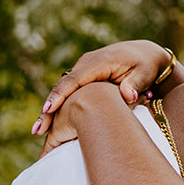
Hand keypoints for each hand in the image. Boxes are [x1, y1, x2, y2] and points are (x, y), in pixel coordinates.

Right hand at [31, 42, 182, 137]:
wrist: (144, 53)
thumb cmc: (146, 65)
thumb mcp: (144, 74)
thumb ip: (134, 84)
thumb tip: (127, 95)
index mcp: (99, 62)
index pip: (75, 80)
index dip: (60, 95)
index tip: (49, 110)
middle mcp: (86, 64)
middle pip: (62, 87)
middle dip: (49, 108)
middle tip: (37, 130)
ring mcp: (82, 69)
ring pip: (62, 91)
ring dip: (50, 111)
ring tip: (38, 132)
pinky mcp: (83, 76)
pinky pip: (68, 92)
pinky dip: (58, 106)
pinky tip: (50, 125)